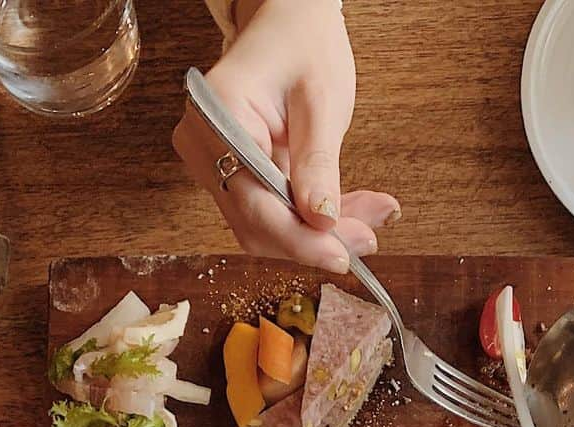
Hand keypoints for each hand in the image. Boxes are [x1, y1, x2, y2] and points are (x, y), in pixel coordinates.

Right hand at [173, 0, 399, 272]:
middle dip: (315, 240)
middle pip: (257, 223)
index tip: (342, 257)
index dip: (299, 240)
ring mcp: (213, 162)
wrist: (289, 20)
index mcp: (218, 114)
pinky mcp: (233, 173)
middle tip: (370, 236)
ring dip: (318, 234)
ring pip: (266, 226)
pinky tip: (350, 213)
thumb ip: (318, 162)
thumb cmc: (303, 43)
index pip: (254, 202)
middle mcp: (203, 143)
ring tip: (370, 220)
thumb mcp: (322, 99)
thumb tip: (322, 220)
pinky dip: (311, 220)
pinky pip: (271, 213)